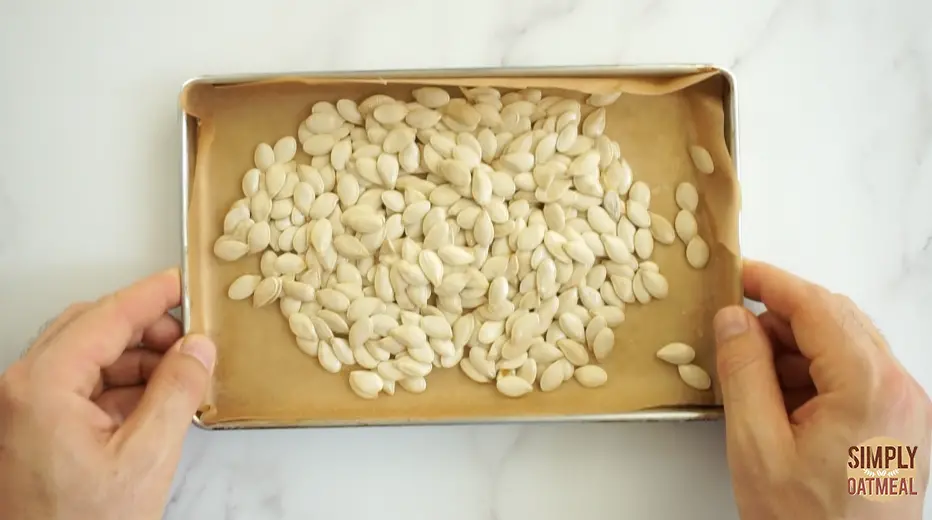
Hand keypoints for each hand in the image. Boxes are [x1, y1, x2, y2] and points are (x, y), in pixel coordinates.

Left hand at [0, 268, 215, 519]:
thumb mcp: (146, 456)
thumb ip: (177, 391)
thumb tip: (197, 348)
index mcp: (42, 387)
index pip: (105, 318)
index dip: (150, 297)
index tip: (180, 284)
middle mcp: (22, 389)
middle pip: (89, 329)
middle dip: (144, 328)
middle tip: (188, 337)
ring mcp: (22, 409)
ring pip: (84, 356)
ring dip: (133, 357)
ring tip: (179, 374)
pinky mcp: (31, 428)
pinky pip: (77, 385)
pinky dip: (118, 384)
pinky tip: (153, 399)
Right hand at [715, 260, 931, 519]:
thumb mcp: (756, 445)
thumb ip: (743, 372)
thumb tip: (734, 318)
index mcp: (869, 389)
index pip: (818, 308)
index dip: (773, 284)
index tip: (738, 274)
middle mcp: (900, 391)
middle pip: (836, 321)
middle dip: (781, 318)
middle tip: (735, 330)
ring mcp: (906, 408)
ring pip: (845, 345)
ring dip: (797, 348)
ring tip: (753, 377)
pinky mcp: (900, 425)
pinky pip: (855, 374)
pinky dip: (816, 373)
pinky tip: (781, 399)